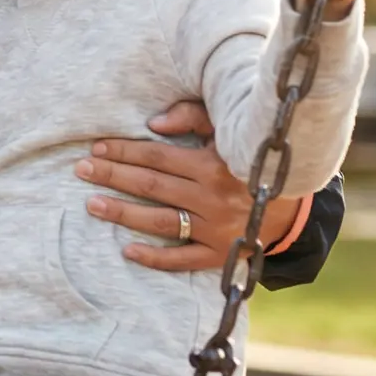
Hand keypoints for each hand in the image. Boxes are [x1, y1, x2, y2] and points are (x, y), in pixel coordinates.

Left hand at [77, 100, 302, 270]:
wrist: (295, 201)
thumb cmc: (251, 158)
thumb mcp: (229, 129)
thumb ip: (193, 117)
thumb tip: (153, 124)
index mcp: (214, 164)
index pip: (157, 157)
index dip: (124, 151)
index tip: (96, 148)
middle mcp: (213, 198)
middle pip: (151, 186)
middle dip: (112, 176)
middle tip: (80, 170)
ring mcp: (217, 228)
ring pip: (160, 221)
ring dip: (123, 213)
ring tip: (92, 205)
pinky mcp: (222, 253)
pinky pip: (184, 259)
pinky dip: (156, 258)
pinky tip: (127, 251)